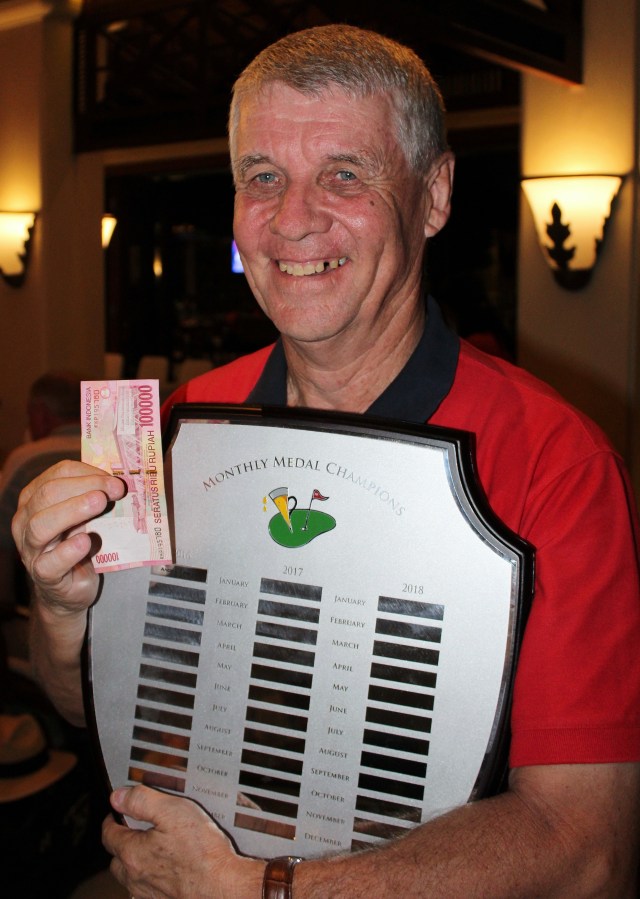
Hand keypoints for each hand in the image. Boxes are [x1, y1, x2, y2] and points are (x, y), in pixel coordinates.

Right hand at [11, 459, 124, 613]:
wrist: (71, 587)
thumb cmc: (79, 543)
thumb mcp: (86, 517)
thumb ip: (95, 498)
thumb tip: (120, 483)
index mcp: (35, 498)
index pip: (58, 474)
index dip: (88, 473)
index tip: (115, 479)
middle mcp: (25, 520)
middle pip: (47, 494)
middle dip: (85, 487)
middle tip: (115, 489)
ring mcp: (31, 549)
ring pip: (40, 524)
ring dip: (73, 510)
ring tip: (100, 504)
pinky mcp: (43, 575)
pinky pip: (50, 562)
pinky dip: (68, 551)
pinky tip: (86, 542)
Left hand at [104, 785, 264, 898]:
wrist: (223, 886)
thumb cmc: (202, 851)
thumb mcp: (172, 811)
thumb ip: (141, 801)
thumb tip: (117, 798)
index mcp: (132, 853)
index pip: (108, 835)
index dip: (111, 819)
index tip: (116, 812)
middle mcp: (135, 877)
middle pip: (116, 858)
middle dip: (121, 842)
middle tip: (134, 828)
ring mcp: (149, 893)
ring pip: (130, 876)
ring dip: (134, 861)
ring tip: (151, 846)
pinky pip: (147, 888)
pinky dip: (150, 877)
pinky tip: (167, 867)